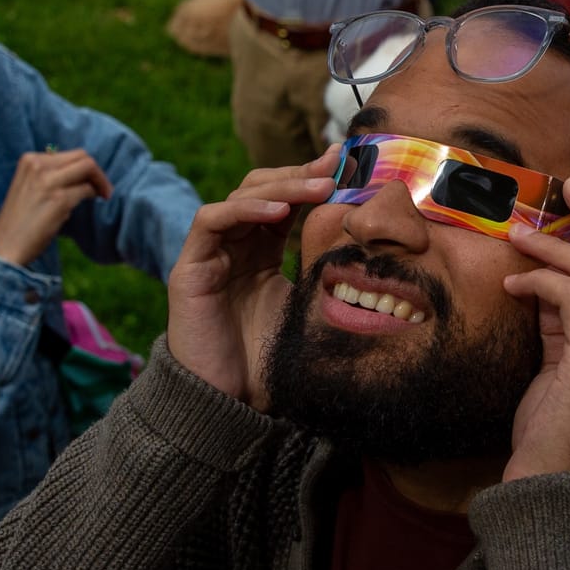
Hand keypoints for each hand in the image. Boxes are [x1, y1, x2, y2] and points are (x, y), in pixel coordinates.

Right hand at [0, 150, 113, 269]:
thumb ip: (49, 176)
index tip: (91, 180)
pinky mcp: (59, 199)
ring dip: (100, 181)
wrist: (5, 247)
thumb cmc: (19, 222)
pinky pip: (87, 190)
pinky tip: (95, 202)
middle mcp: (38, 165)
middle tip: (103, 188)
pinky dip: (93, 195)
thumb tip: (80, 173)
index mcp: (29, 160)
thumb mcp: (29, 187)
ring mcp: (48, 181)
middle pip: (81, 156)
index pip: (68, 154)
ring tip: (103, 194)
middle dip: (96, 171)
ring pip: (88, 167)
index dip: (84, 167)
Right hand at [165, 148, 337, 404]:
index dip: (312, 179)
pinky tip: (278, 210)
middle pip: (262, 188)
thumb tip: (379, 260)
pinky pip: (211, 221)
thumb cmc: (269, 363)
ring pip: (240, 196)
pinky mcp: (189, 268)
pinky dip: (244, 209)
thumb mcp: (307, 311)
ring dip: (280, 185)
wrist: (228, 404)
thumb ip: (327, 280)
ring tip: (319, 185)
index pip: (285, 201)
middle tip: (336, 167)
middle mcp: (235, 246)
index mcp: (261, 252)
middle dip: (300, 173)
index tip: (349, 165)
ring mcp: (211, 254)